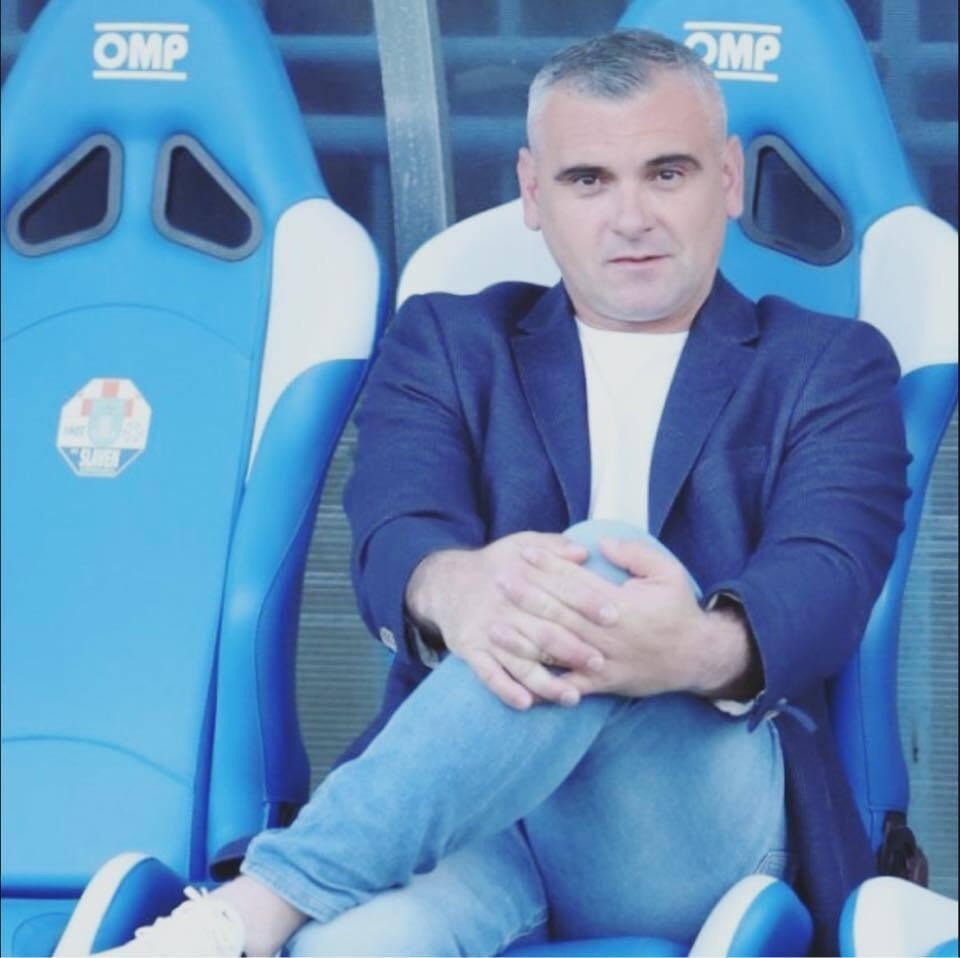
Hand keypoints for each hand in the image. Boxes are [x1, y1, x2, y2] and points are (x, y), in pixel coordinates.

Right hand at [405, 532, 604, 708]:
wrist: (445, 582)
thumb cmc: (495, 564)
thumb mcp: (521, 544)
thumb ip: (553, 547)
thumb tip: (585, 552)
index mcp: (521, 578)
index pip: (560, 591)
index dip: (587, 602)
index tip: (614, 615)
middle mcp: (504, 607)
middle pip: (543, 631)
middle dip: (573, 648)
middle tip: (600, 662)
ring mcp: (486, 631)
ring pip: (520, 661)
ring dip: (546, 682)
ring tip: (572, 697)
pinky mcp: (470, 650)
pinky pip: (488, 674)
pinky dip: (506, 690)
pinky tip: (526, 704)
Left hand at [494, 538, 752, 698]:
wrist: (697, 658)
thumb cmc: (678, 609)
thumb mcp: (667, 572)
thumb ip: (634, 554)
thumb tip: (599, 544)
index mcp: (622, 605)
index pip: (576, 582)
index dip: (548, 567)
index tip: (523, 553)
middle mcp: (609, 635)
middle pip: (560, 613)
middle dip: (527, 596)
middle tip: (499, 580)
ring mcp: (604, 662)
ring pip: (558, 650)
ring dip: (524, 638)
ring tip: (496, 626)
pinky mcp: (604, 684)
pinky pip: (569, 684)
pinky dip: (544, 682)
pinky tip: (519, 675)